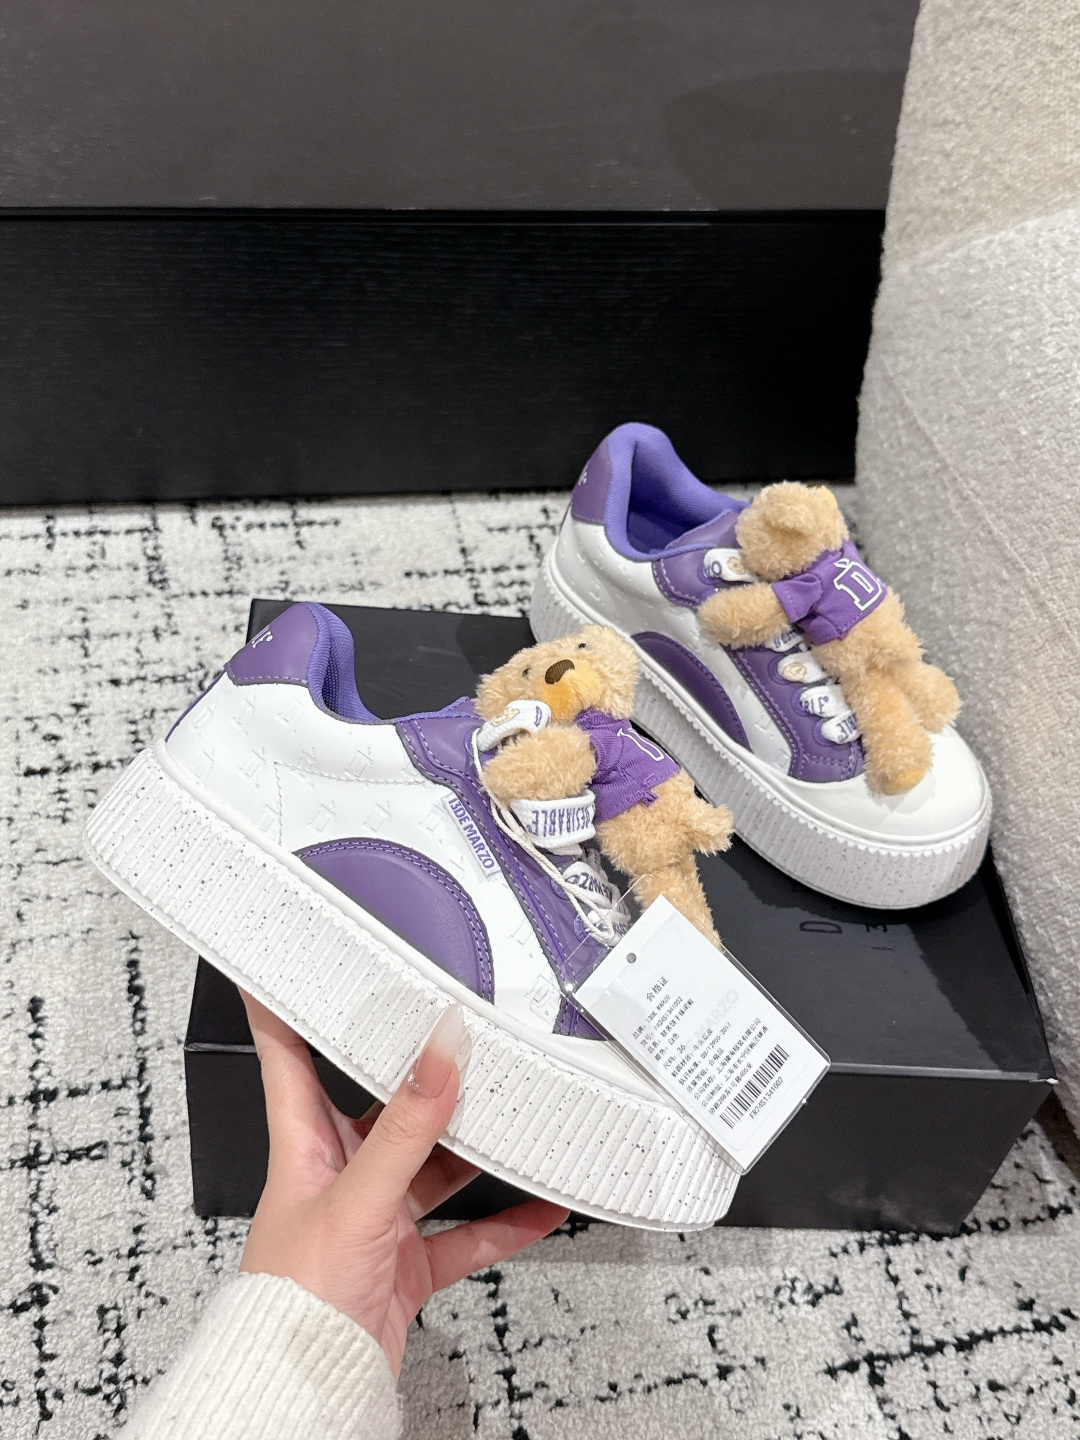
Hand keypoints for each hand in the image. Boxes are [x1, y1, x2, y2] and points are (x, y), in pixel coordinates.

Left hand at [239, 993, 568, 1375]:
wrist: (305, 1387)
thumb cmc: (292, 1301)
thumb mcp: (357, 1199)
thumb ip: (407, 1128)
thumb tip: (438, 1055)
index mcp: (303, 1143)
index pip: (289, 1053)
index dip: (288, 1001)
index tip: (296, 955)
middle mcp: (339, 1172)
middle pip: (382, 1104)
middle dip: (421, 1072)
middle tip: (454, 1029)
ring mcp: (375, 1217)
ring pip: (432, 1165)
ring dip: (474, 1149)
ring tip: (515, 1116)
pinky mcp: (404, 1262)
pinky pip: (463, 1233)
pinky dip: (502, 1222)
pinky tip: (537, 1206)